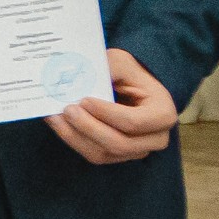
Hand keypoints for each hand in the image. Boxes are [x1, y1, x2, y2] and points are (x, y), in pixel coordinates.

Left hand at [50, 49, 178, 165]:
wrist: (130, 86)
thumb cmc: (128, 73)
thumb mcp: (121, 63)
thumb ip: (108, 68)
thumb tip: (80, 77)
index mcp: (163, 113)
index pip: (133, 122)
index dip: (106, 114)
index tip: (84, 100)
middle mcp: (155, 138)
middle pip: (118, 143)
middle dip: (88, 128)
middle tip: (67, 110)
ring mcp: (137, 151)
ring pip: (103, 153)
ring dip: (75, 136)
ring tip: (56, 116)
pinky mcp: (118, 156)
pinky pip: (94, 155)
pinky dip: (73, 140)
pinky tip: (59, 124)